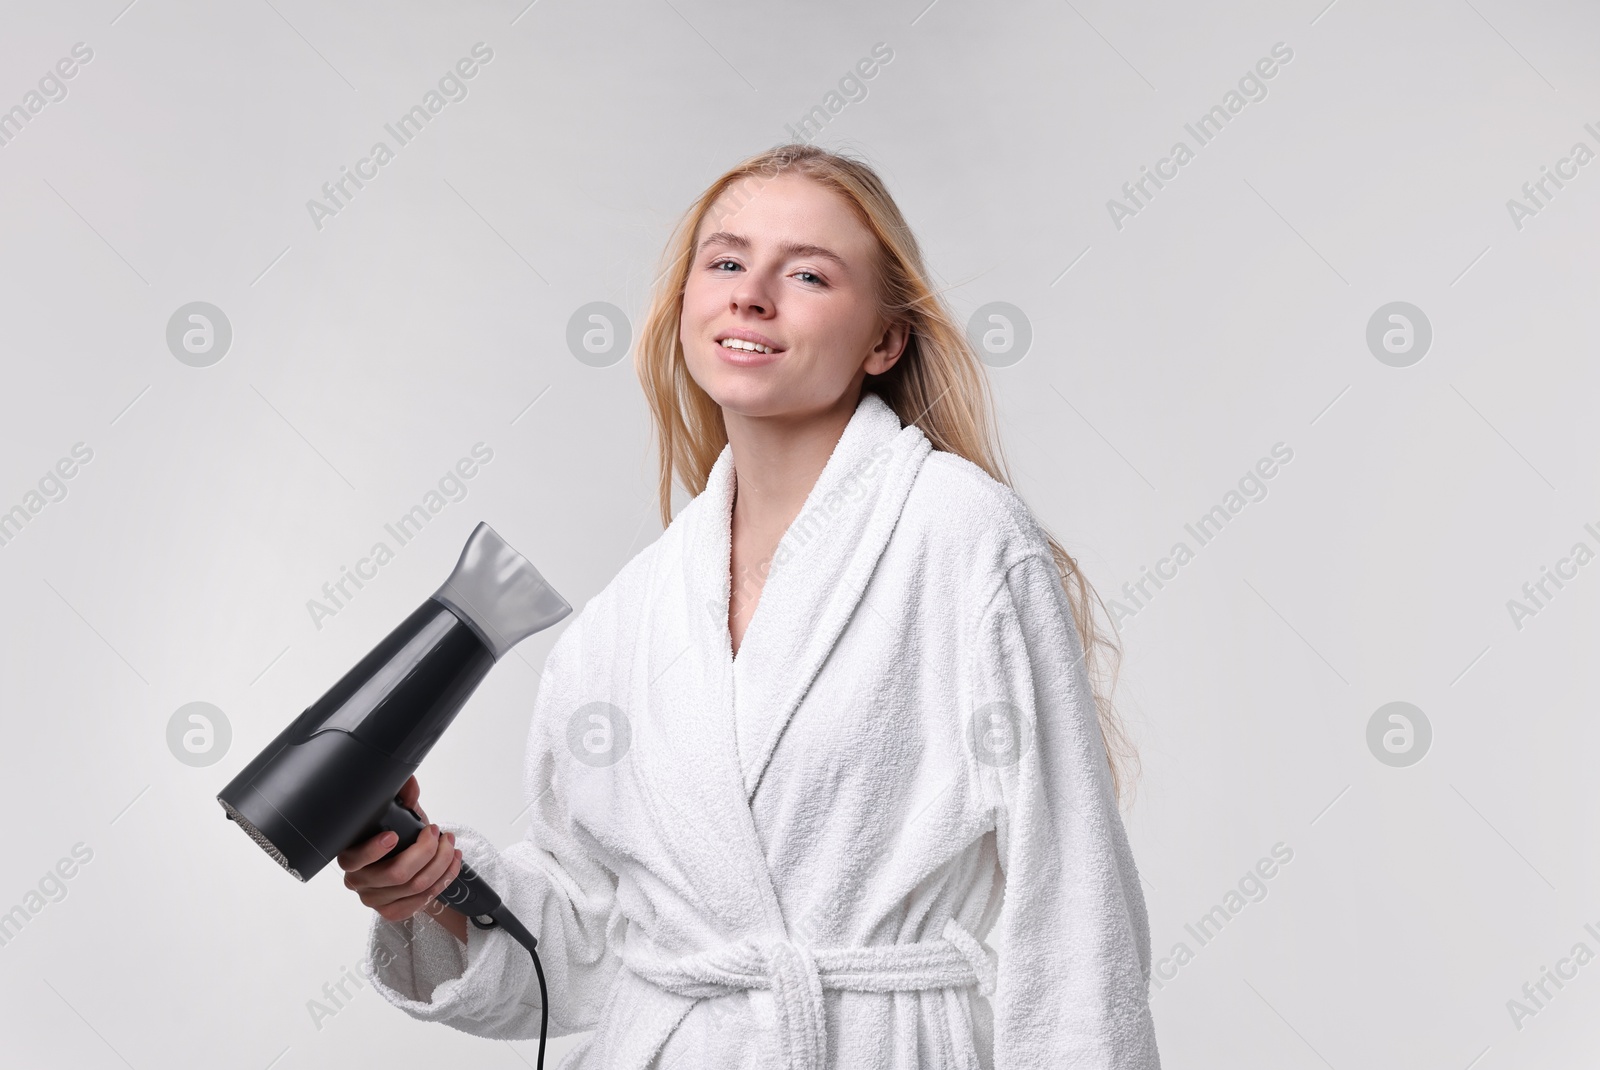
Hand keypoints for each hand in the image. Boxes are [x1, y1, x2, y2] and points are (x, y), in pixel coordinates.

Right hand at [337, 775, 467, 939]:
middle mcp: (358, 881)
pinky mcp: (392, 912)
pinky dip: (444, 879)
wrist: (405, 867)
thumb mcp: (399, 816)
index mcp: (350, 856)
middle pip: (397, 873)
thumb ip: (402, 799)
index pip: (356, 858)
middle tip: (437, 833)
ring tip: (450, 844)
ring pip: (415, 886)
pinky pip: (422, 901)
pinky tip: (452, 863)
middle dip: (426, 850)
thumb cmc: (397, 838)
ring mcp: (374, 900)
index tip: (394, 835)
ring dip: (441, 862)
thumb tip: (410, 782)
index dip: (374, 849)